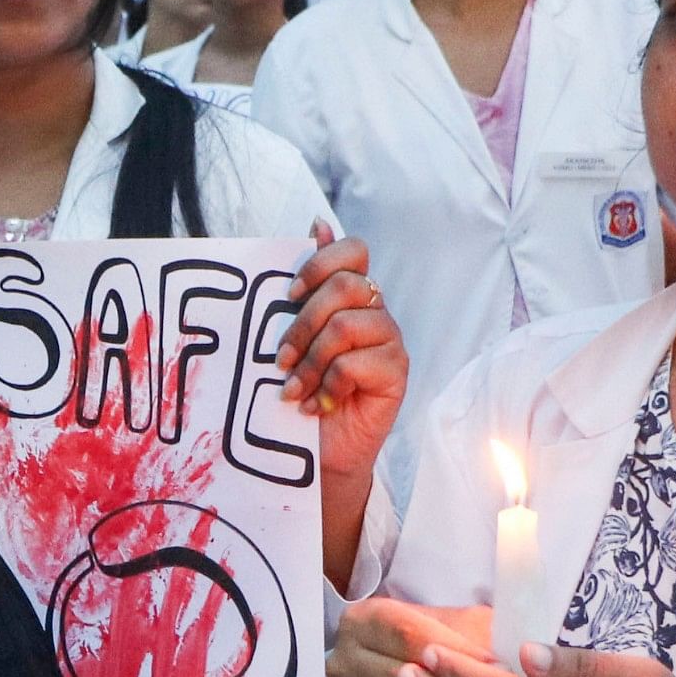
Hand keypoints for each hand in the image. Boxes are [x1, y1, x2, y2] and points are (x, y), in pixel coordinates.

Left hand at [279, 225, 406, 583]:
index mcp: (351, 295)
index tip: (288, 294)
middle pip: (346, 285)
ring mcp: (389, 341)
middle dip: (302, 322)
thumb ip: (304, 288)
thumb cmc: (302, 390)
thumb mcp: (293, 337)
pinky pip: (356, 363)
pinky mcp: (396, 372)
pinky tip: (317, 405)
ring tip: (292, 390)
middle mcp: (375, 312)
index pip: (354, 250)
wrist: (319, 451)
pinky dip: (327, 386)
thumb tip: (317, 225)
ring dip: (310, 360)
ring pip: (346, 325)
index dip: (321, 263)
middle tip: (280, 359)